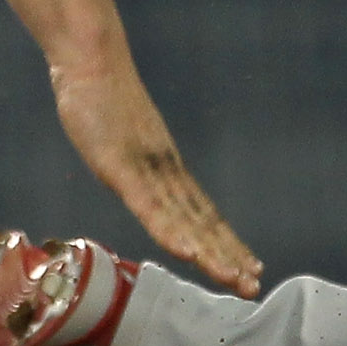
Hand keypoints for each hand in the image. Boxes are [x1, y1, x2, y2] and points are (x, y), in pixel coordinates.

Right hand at [50, 51, 261, 297]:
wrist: (91, 60)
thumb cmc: (101, 97)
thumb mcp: (123, 140)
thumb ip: (135, 163)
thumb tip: (140, 178)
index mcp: (167, 169)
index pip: (203, 214)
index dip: (225, 242)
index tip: (248, 267)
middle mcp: (166, 173)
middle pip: (202, 223)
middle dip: (228, 256)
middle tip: (254, 285)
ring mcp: (146, 171)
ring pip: (184, 221)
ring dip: (211, 253)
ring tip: (235, 279)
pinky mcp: (123, 169)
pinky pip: (150, 207)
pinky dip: (171, 232)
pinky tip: (189, 253)